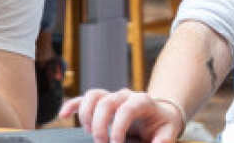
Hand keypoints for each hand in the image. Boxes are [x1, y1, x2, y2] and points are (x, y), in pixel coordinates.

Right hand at [57, 89, 182, 142]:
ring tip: (90, 133)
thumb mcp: (169, 131)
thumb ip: (164, 139)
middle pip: (106, 102)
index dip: (118, 127)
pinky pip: (84, 99)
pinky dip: (73, 105)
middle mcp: (125, 95)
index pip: (126, 109)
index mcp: (142, 101)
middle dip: (100, 124)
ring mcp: (112, 97)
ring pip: (93, 96)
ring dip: (87, 115)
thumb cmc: (163, 124)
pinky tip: (63, 115)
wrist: (160, 114)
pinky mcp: (103, 101)